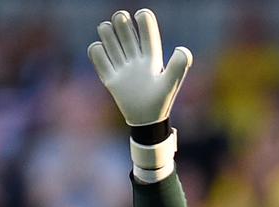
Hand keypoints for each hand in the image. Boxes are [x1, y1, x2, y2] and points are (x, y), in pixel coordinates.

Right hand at [87, 9, 190, 126]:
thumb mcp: (171, 83)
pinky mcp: (111, 79)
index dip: (145, 23)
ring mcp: (123, 69)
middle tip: (119, 16)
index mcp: (152, 59)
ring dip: (107, 35)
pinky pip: (100, 62)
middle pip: (127, 37)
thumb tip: (182, 49)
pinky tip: (97, 48)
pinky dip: (96, 53)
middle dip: (122, 25)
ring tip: (104, 27)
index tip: (140, 14)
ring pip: (113, 46)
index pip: (147, 36)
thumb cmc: (161, 101)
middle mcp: (136, 60)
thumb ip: (178, 66)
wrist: (146, 121)